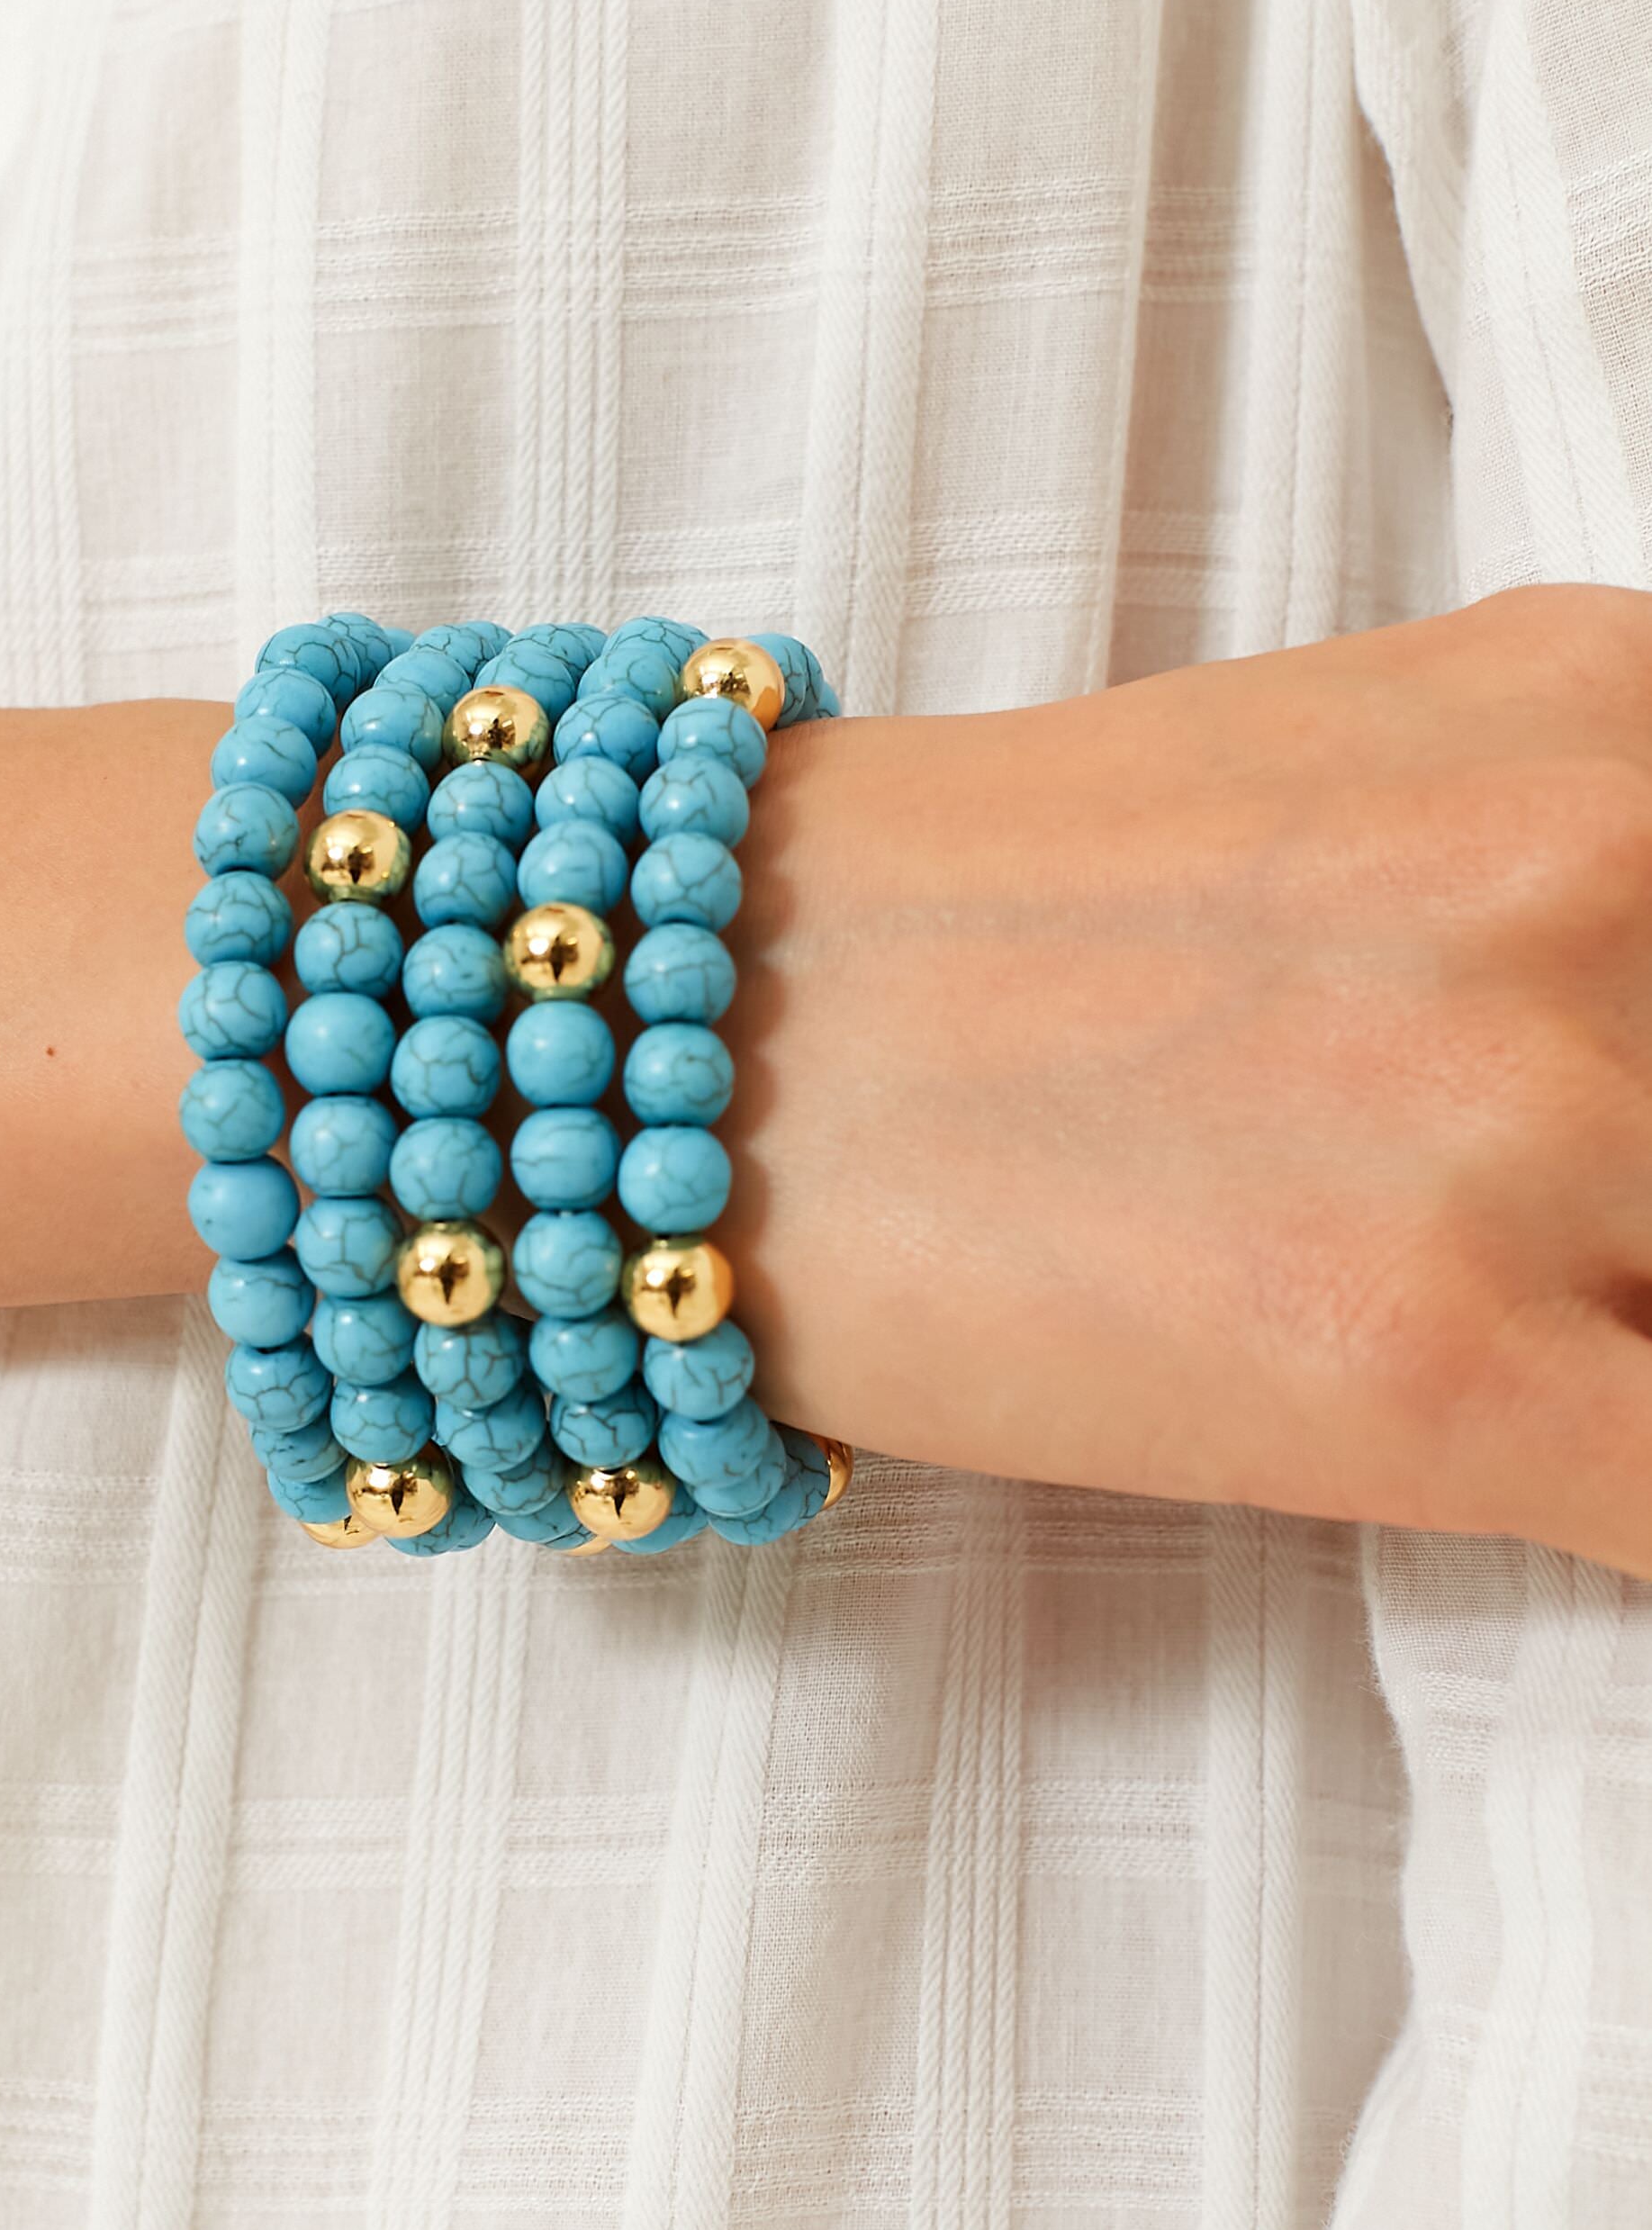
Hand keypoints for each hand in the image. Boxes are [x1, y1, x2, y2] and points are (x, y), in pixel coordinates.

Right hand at [727, 585, 1651, 1575]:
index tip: (1636, 1190)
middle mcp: (1605, 870)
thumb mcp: (1390, 776)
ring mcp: (1521, 1116)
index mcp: (1617, 708)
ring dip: (1630, 1346)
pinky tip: (1544, 1485)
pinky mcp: (1428, 1364)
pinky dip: (1646, 1521)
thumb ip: (1611, 861)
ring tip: (1502, 1353)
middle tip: (1560, 1257)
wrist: (674, 1046)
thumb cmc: (1002, 929)